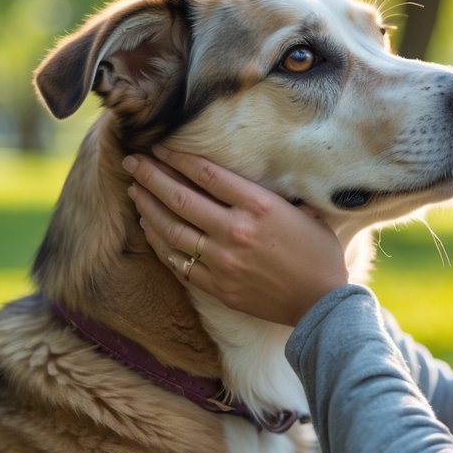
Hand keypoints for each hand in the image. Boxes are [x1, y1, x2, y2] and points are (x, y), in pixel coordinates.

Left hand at [124, 146, 348, 325]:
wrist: (322, 304)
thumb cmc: (319, 255)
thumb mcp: (304, 213)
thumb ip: (273, 197)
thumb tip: (251, 182)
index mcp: (258, 206)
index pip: (206, 174)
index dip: (177, 158)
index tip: (159, 148)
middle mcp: (235, 230)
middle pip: (180, 197)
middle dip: (151, 176)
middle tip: (131, 162)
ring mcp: (222, 261)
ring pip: (172, 229)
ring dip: (148, 207)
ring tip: (135, 192)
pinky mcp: (217, 287)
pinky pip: (178, 262)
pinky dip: (160, 243)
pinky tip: (150, 228)